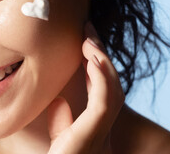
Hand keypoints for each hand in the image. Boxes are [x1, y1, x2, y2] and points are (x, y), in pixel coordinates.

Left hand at [47, 22, 124, 153]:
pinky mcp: (92, 134)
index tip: (85, 42)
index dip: (97, 66)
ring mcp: (99, 132)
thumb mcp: (58, 138)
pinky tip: (92, 59)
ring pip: (110, 90)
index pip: (102, 91)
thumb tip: (59, 101)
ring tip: (90, 39)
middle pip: (109, 85)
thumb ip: (62, 120)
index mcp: (94, 129)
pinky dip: (102, 79)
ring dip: (101, 62)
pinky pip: (103, 102)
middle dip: (100, 57)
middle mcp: (102, 129)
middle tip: (88, 31)